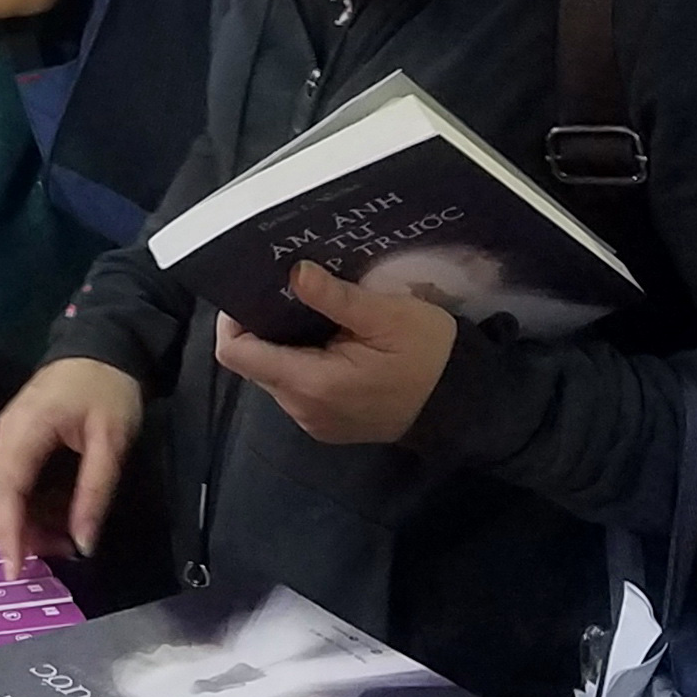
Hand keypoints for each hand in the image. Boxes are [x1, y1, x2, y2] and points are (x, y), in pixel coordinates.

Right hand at [0, 358, 143, 577]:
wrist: (104, 342)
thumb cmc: (108, 389)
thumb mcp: (111, 442)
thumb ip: (95, 492)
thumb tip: (83, 543)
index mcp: (24, 432)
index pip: (6, 492)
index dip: (8, 534)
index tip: (14, 571)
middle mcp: (7, 435)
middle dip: (18, 534)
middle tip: (50, 562)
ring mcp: (10, 435)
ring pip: (5, 492)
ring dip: (26, 523)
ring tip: (61, 545)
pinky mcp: (19, 438)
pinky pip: (15, 481)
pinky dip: (30, 507)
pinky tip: (55, 522)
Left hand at [213, 262, 457, 444]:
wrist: (462, 404)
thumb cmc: (428, 356)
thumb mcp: (387, 316)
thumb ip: (336, 297)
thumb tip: (295, 272)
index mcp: (310, 383)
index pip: (236, 353)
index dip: (234, 319)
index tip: (251, 289)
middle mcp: (302, 409)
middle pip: (254, 361)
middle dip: (263, 325)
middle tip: (287, 290)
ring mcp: (313, 421)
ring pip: (274, 374)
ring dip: (284, 344)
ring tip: (310, 311)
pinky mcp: (325, 424)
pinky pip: (295, 388)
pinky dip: (301, 362)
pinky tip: (326, 339)